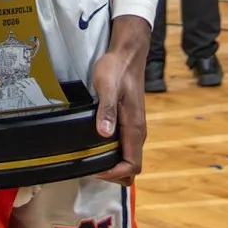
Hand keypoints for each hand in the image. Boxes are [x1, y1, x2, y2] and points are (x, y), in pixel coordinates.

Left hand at [90, 16, 150, 186]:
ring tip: (90, 158)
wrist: (127, 54)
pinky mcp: (129, 122)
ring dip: (112, 164)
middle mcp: (138, 132)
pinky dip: (112, 153)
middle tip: (90, 166)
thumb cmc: (116, 69)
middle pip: (131, 167)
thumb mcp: (107, 87)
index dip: (115, 173)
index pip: (133, 165)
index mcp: (135, 127)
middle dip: (113, 173)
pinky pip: (124, 147)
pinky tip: (96, 145)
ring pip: (128, 158)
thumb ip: (106, 111)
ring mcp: (134, 128)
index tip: (96, 169)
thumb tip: (104, 134)